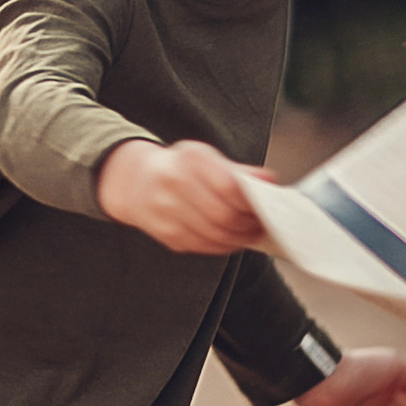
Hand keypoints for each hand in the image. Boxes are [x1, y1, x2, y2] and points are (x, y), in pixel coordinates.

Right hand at [93, 136, 264, 255]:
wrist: (136, 182)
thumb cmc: (179, 169)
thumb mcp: (205, 159)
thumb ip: (238, 171)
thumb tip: (269, 180)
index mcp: (189, 159)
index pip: (229, 186)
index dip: (250, 201)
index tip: (265, 206)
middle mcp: (173, 183)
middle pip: (224, 215)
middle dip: (248, 224)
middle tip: (261, 223)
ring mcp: (166, 211)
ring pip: (215, 235)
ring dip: (240, 238)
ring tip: (249, 232)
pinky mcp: (166, 234)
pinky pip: (204, 246)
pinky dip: (224, 246)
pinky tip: (231, 239)